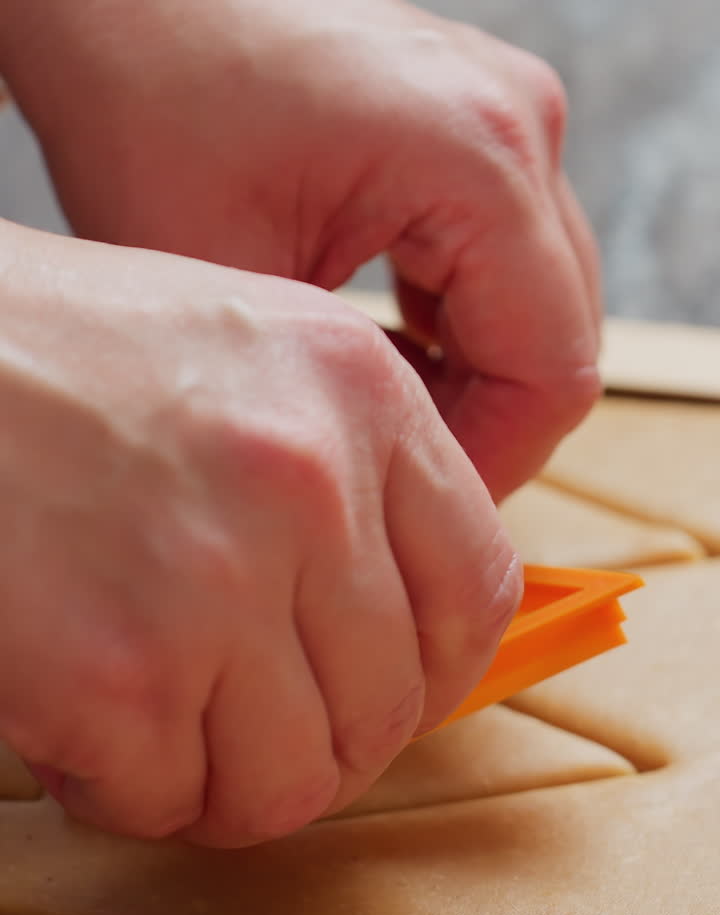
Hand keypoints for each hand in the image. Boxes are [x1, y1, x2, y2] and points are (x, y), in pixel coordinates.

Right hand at [0, 223, 519, 845]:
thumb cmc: (39, 362)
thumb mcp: (235, 359)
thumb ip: (337, 479)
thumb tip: (384, 625)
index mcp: (356, 391)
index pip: (474, 591)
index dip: (430, 674)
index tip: (377, 697)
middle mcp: (308, 484)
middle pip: (383, 709)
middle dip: (311, 749)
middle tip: (237, 735)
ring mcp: (216, 580)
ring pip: (287, 782)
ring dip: (218, 783)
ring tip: (150, 733)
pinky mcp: (118, 673)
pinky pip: (167, 801)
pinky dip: (124, 791)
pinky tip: (78, 727)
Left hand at [1, 0, 601, 500]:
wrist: (123, 0)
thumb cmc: (151, 105)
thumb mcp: (237, 291)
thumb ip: (347, 407)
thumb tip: (413, 497)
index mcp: (478, 161)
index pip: (554, 372)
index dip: (494, 462)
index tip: (415, 503)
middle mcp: (518, 126)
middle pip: (559, 341)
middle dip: (482, 424)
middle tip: (388, 473)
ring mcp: (505, 118)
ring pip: (535, 308)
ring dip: (468, 377)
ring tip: (373, 413)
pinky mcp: (473, 128)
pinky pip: (500, 262)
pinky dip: (454, 325)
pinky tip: (381, 354)